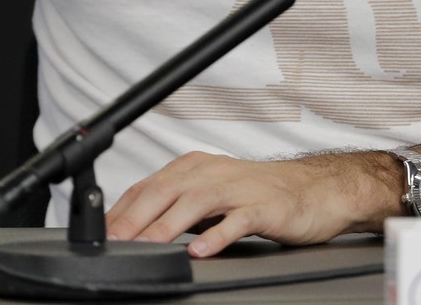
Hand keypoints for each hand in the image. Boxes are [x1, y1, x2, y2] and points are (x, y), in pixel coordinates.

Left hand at [104, 151, 393, 255]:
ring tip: (145, 246)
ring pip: (194, 204)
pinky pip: (236, 221)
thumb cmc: (262, 194)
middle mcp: (212, 173)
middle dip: (134, 219)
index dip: (122, 211)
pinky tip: (200, 251)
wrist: (317, 190)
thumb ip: (180, 207)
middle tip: (113, 242)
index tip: (102, 234)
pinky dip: (216, 236)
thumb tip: (140, 229)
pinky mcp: (263, 208)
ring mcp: (238, 189)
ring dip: (165, 226)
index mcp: (195, 168)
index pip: (148, 187)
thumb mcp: (213, 194)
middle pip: (164, 192)